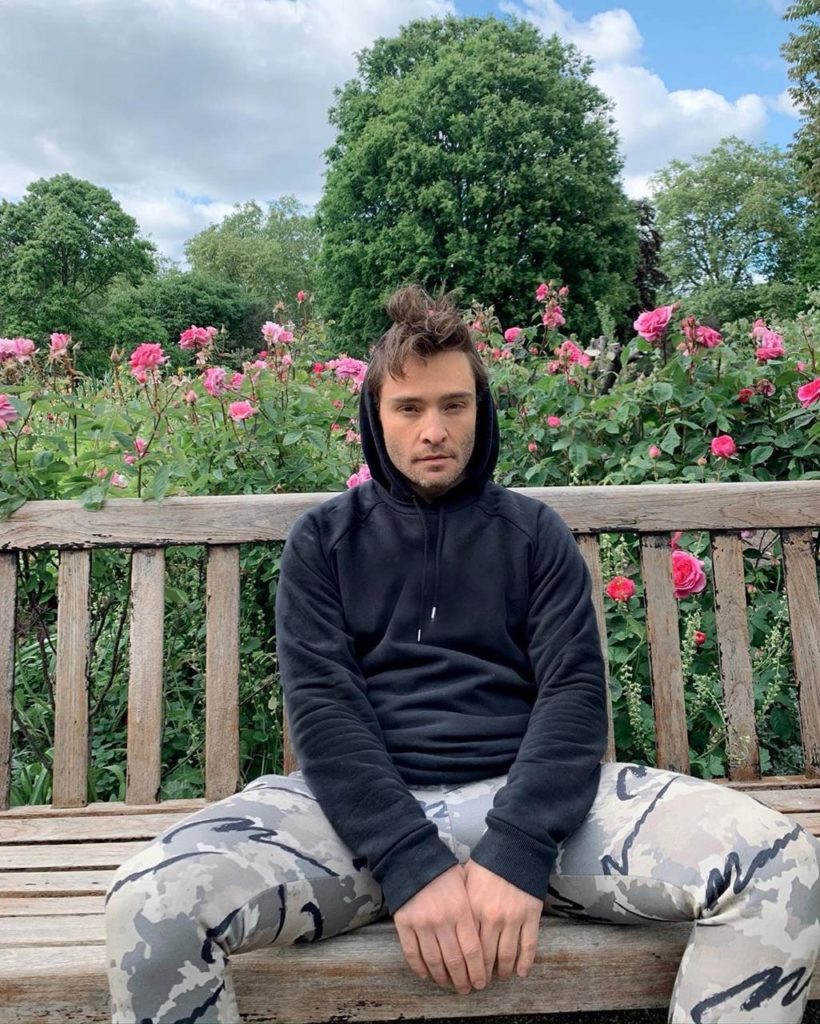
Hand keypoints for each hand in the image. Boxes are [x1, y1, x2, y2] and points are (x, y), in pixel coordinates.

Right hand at [392, 865, 486, 994]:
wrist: (412, 857)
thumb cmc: (443, 871)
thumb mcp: (465, 885)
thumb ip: (472, 911)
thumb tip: (484, 936)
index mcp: (461, 910)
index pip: (473, 950)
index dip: (478, 971)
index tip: (481, 982)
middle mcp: (442, 921)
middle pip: (455, 961)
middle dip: (462, 980)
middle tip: (466, 989)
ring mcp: (422, 924)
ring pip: (434, 961)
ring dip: (442, 978)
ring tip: (448, 984)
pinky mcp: (404, 924)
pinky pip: (412, 953)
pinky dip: (419, 968)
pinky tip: (426, 975)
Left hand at [463, 859, 542, 981]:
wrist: (515, 847)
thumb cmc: (487, 863)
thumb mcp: (466, 879)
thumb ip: (459, 902)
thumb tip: (446, 921)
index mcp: (473, 909)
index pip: (467, 946)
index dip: (465, 964)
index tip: (463, 973)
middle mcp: (492, 918)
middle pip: (485, 956)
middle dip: (482, 973)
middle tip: (479, 983)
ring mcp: (513, 919)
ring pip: (507, 955)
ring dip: (503, 971)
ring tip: (500, 977)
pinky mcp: (531, 916)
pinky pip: (529, 946)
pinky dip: (525, 962)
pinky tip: (521, 973)